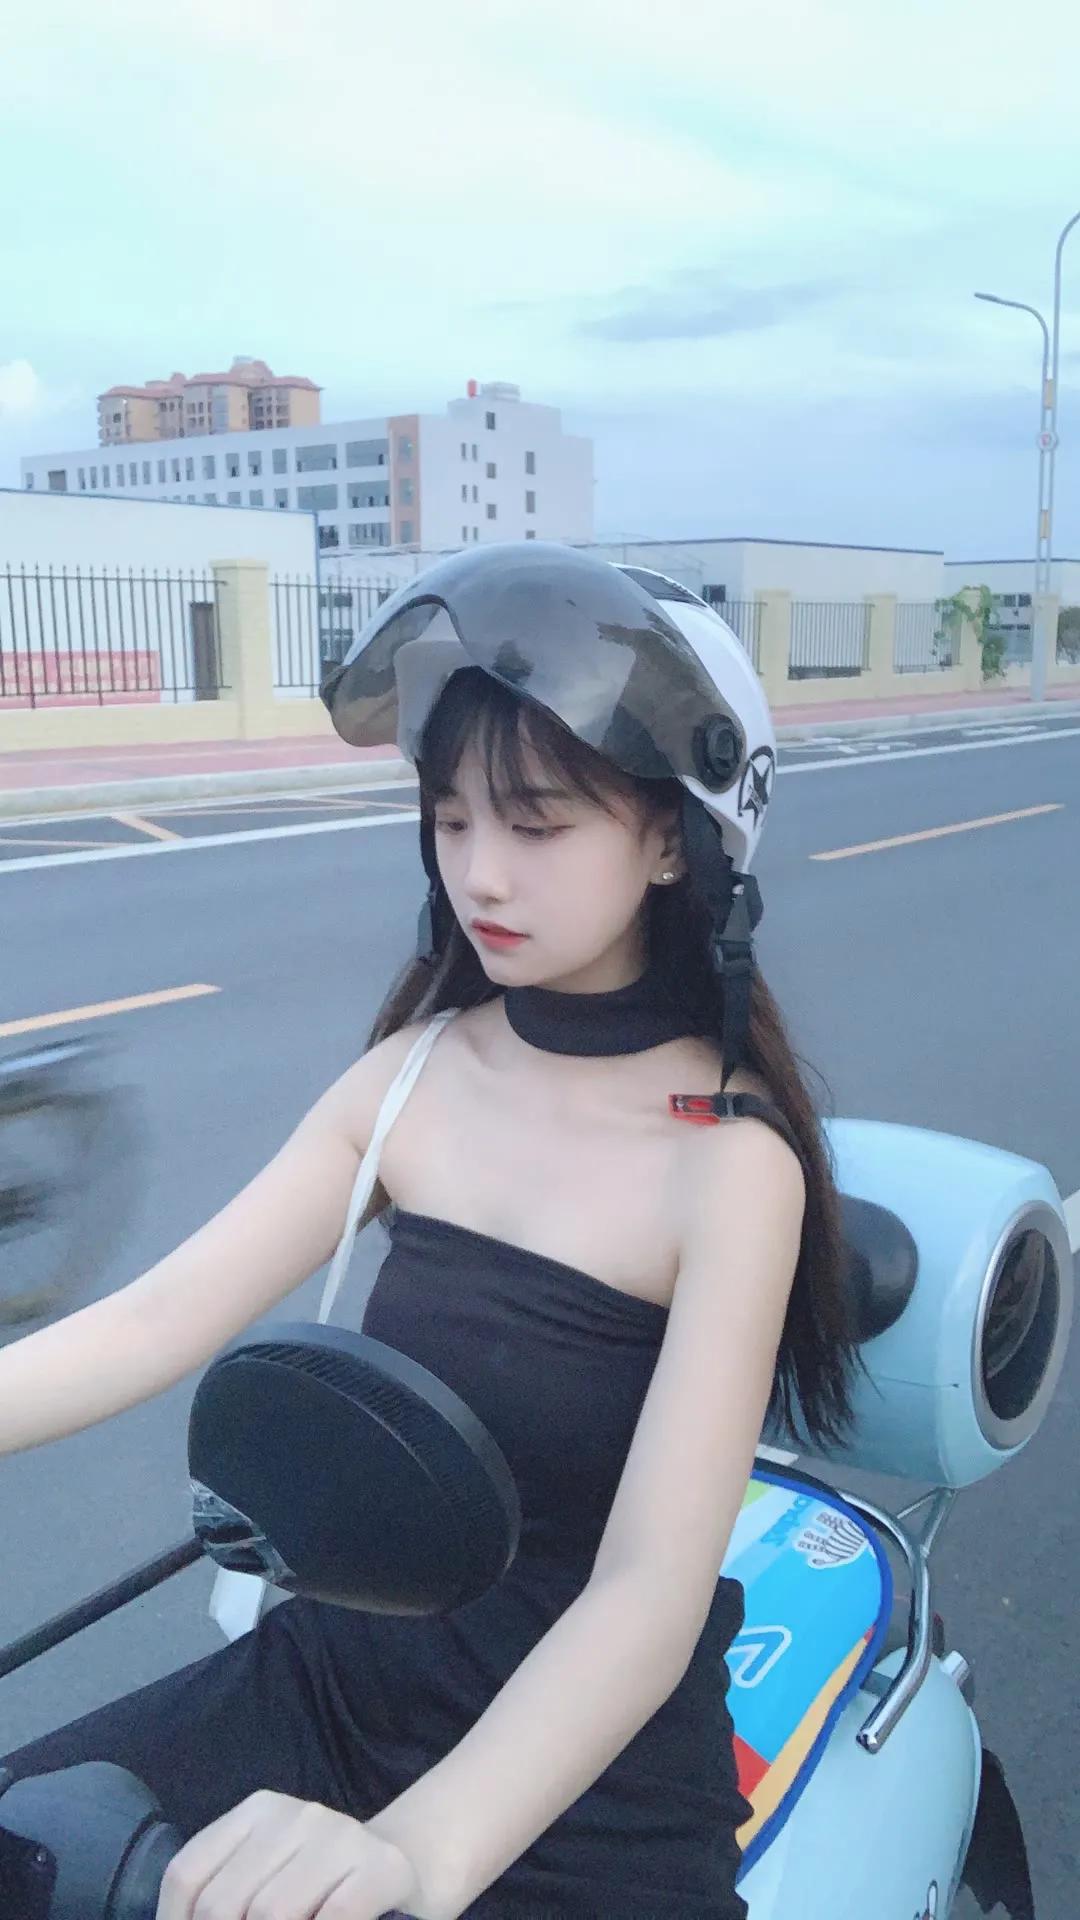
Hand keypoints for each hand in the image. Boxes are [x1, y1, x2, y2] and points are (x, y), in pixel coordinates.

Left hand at [155, 1789, 420, 1919]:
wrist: (410, 1874)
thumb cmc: (322, 1891)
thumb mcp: (266, 1878)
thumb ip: (226, 1897)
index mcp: (257, 1812)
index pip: (187, 1875)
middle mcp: (296, 1814)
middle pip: (223, 1904)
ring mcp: (341, 1836)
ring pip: (270, 1914)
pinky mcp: (381, 1866)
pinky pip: (332, 1918)